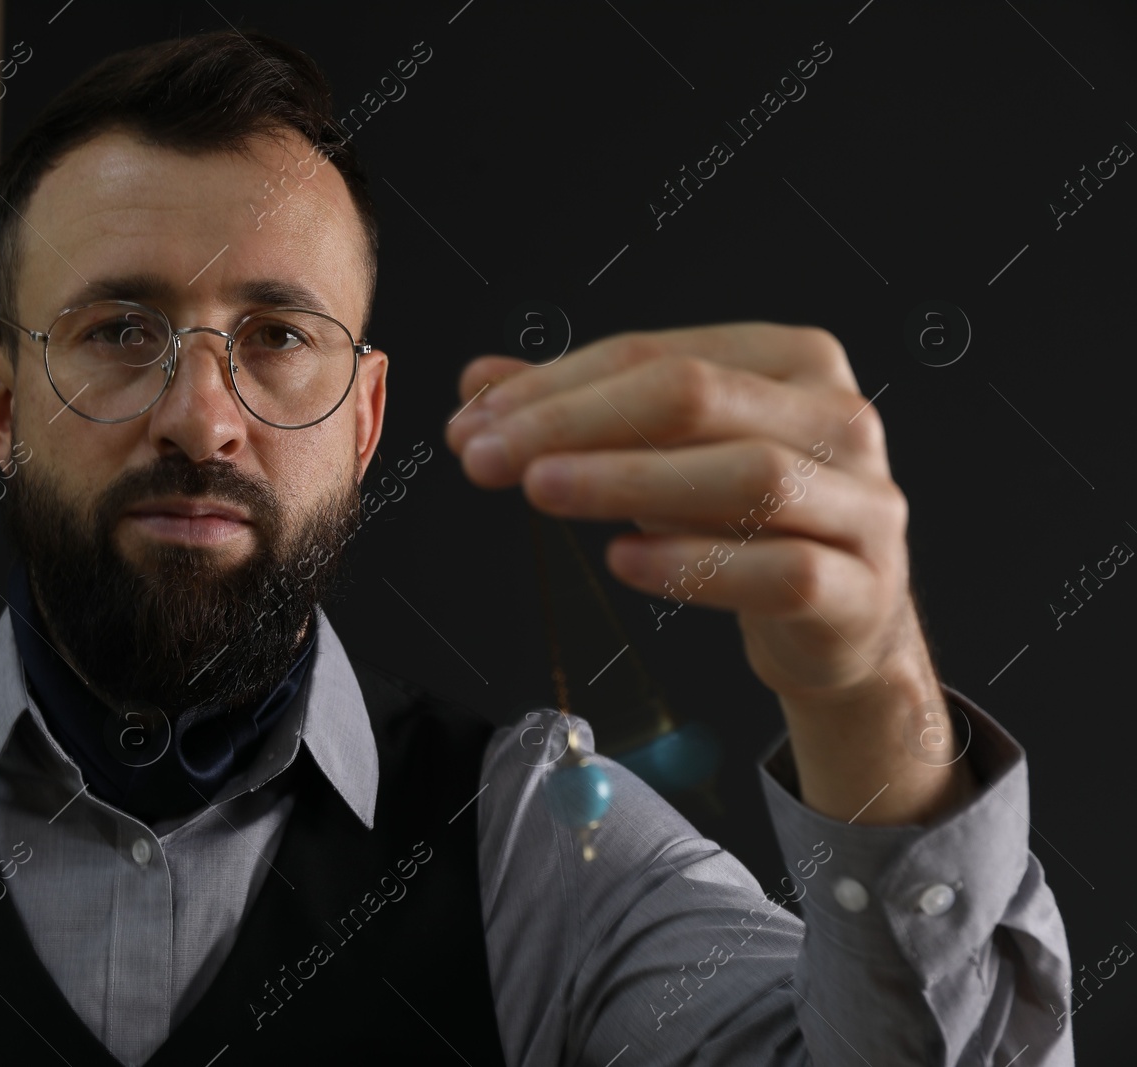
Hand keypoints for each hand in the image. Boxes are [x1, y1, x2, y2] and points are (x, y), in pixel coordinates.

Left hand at [444, 323, 972, 823]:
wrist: (844, 621)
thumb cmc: (747, 523)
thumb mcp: (667, 454)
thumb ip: (582, 412)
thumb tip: (477, 383)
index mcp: (791, 361)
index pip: (655, 356)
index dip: (555, 386)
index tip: (473, 421)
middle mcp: (838, 418)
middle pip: (696, 398)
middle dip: (576, 423)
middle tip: (488, 457)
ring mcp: (861, 503)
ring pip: (747, 476)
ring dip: (629, 482)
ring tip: (542, 492)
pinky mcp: (860, 587)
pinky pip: (782, 569)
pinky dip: (696, 565)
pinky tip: (623, 563)